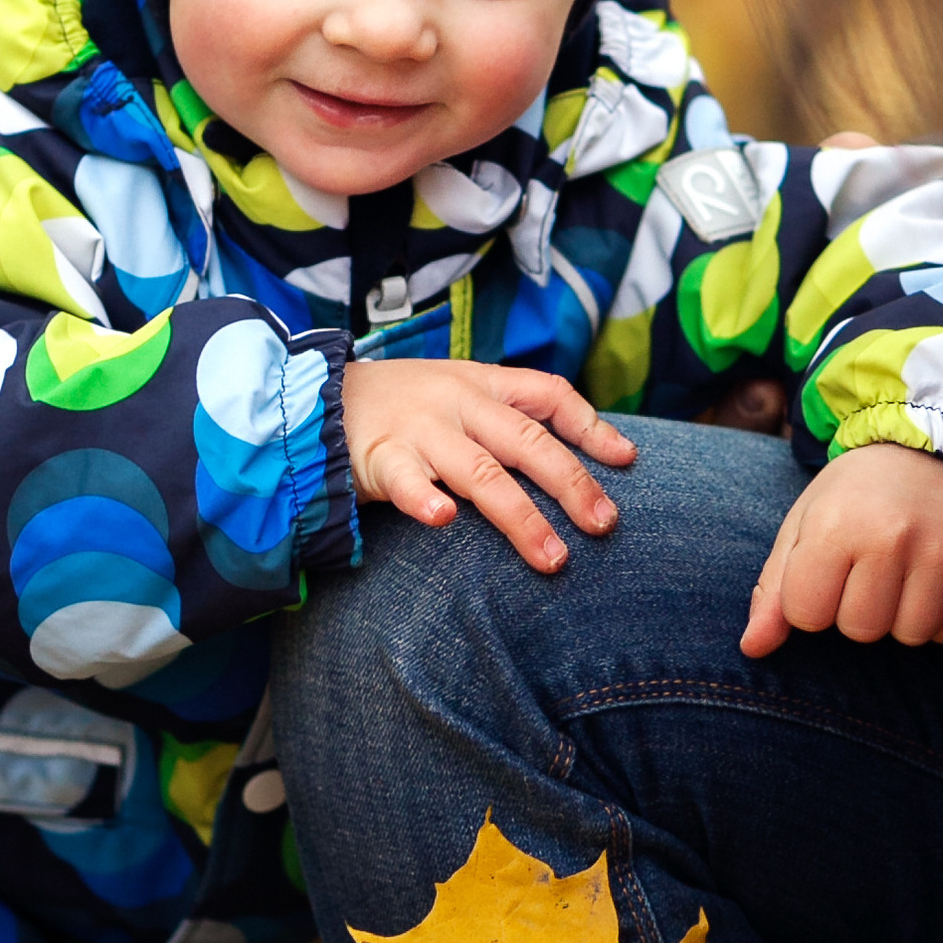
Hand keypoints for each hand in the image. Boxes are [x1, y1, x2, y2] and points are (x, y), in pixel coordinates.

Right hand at [346, 359, 635, 574]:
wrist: (314, 397)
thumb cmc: (401, 407)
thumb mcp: (456, 395)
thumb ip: (504, 420)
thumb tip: (574, 459)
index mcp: (480, 383)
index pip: (548, 394)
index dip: (590, 425)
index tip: (627, 459)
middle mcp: (456, 403)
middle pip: (526, 440)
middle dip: (571, 483)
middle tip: (605, 524)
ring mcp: (418, 430)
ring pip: (480, 473)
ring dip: (521, 517)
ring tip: (553, 559)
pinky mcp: (380, 459)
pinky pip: (405, 482)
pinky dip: (424, 501)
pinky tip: (443, 522)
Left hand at [740, 444, 942, 654]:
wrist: (924, 449)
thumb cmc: (853, 495)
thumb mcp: (803, 526)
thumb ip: (775, 589)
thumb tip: (753, 648)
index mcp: (836, 524)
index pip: (807, 614)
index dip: (811, 602)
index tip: (826, 571)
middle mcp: (891, 536)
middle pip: (861, 629)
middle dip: (858, 609)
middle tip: (869, 567)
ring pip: (911, 635)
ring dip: (902, 616)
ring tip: (903, 572)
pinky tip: (936, 580)